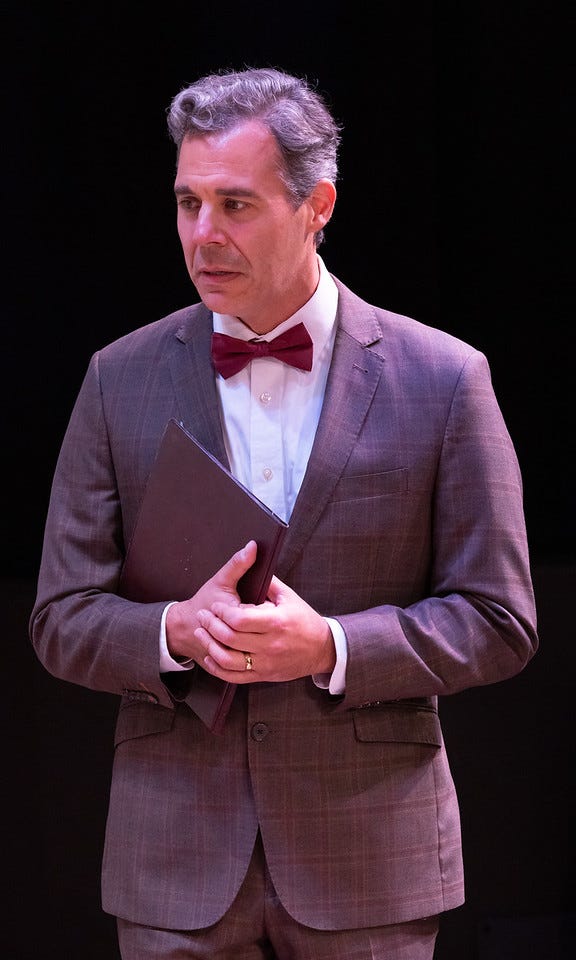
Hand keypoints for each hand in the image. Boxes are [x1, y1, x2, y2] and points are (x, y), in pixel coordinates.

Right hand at [165, 540, 256, 662]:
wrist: (184, 628)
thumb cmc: (203, 603)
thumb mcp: (221, 581)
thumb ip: (238, 564)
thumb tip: (254, 547)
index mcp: (233, 615)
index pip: (260, 614)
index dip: (264, 607)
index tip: (262, 602)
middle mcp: (234, 639)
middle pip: (262, 634)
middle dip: (263, 626)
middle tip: (261, 617)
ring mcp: (232, 655)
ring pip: (256, 652)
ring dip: (260, 642)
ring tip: (258, 630)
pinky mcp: (230, 666)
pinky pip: (246, 666)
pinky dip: (252, 656)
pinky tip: (253, 644)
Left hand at [193, 576, 336, 682]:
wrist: (323, 649)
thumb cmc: (305, 621)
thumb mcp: (290, 597)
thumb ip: (269, 582)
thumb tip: (251, 561)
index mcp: (277, 622)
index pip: (240, 619)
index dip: (222, 612)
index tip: (216, 606)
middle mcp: (270, 645)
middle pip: (230, 638)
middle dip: (211, 625)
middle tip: (202, 616)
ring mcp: (265, 662)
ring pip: (228, 660)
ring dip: (210, 645)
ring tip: (202, 633)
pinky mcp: (263, 675)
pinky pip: (234, 676)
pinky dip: (217, 667)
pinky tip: (210, 655)